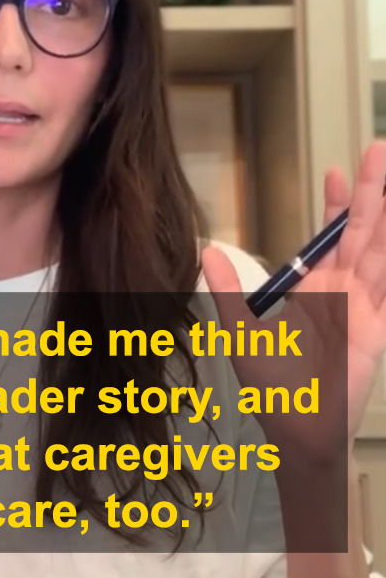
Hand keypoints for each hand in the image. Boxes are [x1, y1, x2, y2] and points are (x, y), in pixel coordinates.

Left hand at [201, 140, 385, 459]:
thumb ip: (229, 288)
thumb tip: (208, 250)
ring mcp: (362, 307)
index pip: (327, 236)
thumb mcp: (242, 329)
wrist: (297, 426)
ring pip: (379, 251)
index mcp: (313, 287)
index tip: (334, 170)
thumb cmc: (272, 383)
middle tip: (377, 151)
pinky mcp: (375, 329)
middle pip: (359, 232)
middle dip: (369, 193)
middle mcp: (342, 290)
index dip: (333, 205)